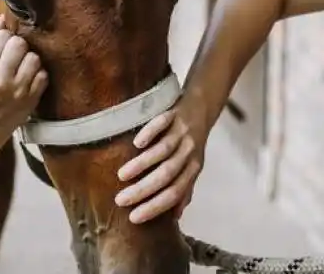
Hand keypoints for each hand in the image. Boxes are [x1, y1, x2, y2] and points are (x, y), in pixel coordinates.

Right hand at [0, 15, 47, 142]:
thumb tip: (3, 18)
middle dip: (19, 46)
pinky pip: (44, 74)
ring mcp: (18, 90)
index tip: (4, 45)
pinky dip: (38, 75)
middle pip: (19, 43)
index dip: (5, 37)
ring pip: (34, 58)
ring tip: (23, 68)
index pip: (2, 36)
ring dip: (31, 60)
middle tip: (15, 55)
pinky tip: (29, 80)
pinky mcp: (32, 99)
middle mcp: (0, 79)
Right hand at [113, 96, 210, 223]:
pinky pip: (162, 123)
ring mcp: (182, 132)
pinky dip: (150, 133)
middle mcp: (189, 151)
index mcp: (193, 167)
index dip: (155, 206)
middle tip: (121, 200)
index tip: (134, 218)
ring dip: (142, 164)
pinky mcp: (174, 113)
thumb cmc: (191, 141)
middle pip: (167, 175)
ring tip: (122, 176)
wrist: (203, 105)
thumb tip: (175, 217)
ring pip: (163, 151)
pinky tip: (136, 143)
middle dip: (144, 190)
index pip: (175, 192)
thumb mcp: (193, 165)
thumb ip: (185, 188)